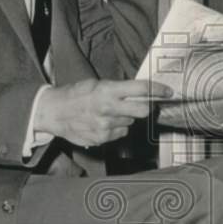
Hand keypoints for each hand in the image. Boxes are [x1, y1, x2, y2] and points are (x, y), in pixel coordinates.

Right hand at [34, 79, 172, 147]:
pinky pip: (119, 133)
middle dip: (145, 107)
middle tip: (142, 103)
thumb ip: (118, 89)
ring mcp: (105, 127)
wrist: (53, 112)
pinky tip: (102, 123)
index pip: (141, 89)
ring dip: (125, 117)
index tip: (169, 91)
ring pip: (130, 122)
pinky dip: (115, 128)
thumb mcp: (96, 84)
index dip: (158, 90)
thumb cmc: (75, 95)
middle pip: (143, 110)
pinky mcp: (102, 139)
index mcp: (107, 91)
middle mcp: (108, 109)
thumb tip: (141, 92)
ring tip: (108, 112)